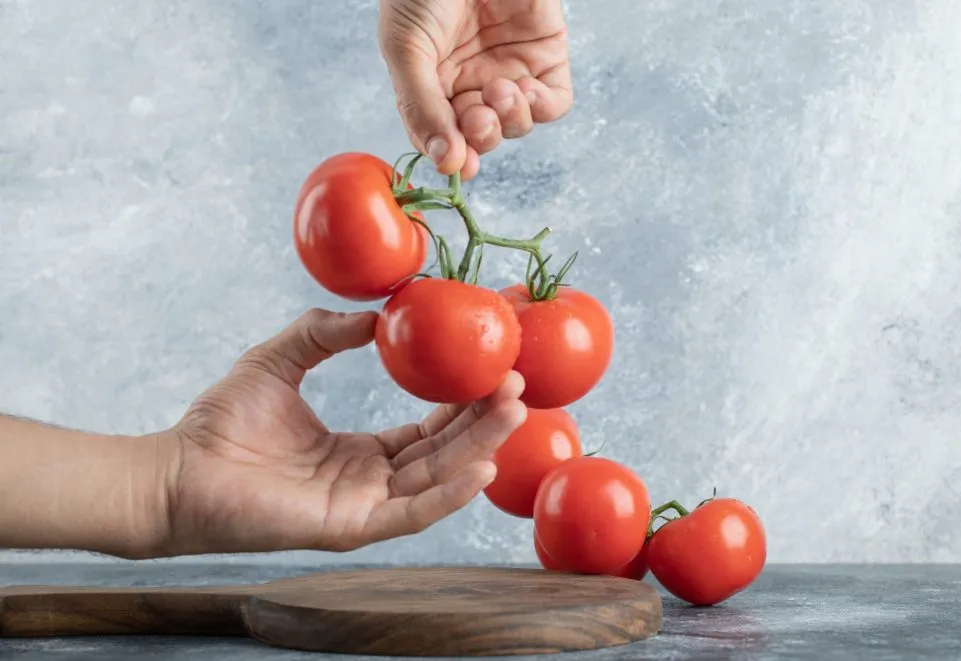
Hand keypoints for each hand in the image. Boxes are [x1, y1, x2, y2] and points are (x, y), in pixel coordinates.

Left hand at [159, 308, 526, 555]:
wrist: (176, 470)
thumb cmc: (220, 423)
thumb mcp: (279, 359)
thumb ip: (322, 333)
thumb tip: (372, 316)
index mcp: (360, 450)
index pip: (427, 427)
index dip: (461, 399)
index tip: (492, 367)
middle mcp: (370, 480)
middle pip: (443, 450)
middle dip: (483, 419)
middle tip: (519, 383)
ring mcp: (363, 505)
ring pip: (436, 477)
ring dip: (479, 447)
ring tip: (513, 410)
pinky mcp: (349, 525)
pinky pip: (410, 512)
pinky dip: (448, 493)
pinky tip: (482, 467)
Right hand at [379, 0, 571, 178]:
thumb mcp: (407, 48)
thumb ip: (421, 106)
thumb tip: (443, 161)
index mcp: (432, 85)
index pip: (441, 138)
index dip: (451, 156)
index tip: (457, 163)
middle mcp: (470, 83)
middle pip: (481, 138)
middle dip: (480, 137)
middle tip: (476, 118)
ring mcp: (509, 71)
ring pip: (517, 126)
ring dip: (509, 122)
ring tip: (499, 91)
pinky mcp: (545, 56)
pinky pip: (552, 103)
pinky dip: (540, 108)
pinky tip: (523, 90)